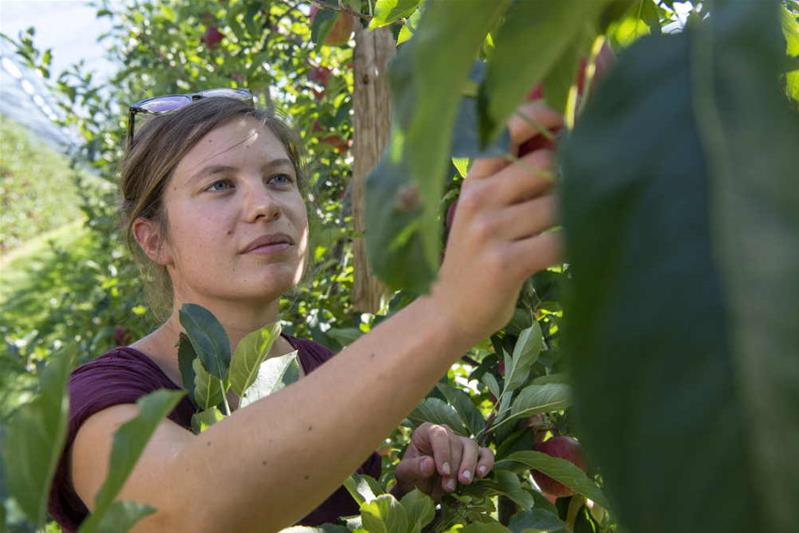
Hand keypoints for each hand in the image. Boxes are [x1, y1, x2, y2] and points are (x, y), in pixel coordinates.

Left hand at [392, 423, 493, 500]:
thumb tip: (429, 464)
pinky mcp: (475, 455)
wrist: (421, 485)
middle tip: (449, 487)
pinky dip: (486, 463)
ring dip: (469, 465)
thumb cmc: (412, 474)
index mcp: (428, 431)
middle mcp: (447, 433)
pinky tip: (481, 474)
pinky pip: (486, 454)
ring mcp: (462, 443)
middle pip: (456, 443)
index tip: (443, 472)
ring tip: (464, 482)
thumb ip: (414, 468)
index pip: (439, 435)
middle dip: (454, 467)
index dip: (443, 452)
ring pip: (472, 447)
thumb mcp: (405, 473)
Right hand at [432, 101, 563, 344]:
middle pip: (545, 166)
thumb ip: (512, 177)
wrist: (448, 311)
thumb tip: (559, 138)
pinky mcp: (506, 262)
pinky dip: (572, 246)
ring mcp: (490, 231)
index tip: (566, 126)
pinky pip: (558, 241)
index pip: (508, 132)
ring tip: (571, 230)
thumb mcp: (480, 210)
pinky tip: (571, 253)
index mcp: (473, 181)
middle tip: (576, 197)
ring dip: (573, 217)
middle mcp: (479, 200)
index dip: (543, 120)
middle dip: (569, 179)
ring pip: (557, 205)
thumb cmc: (474, 258)